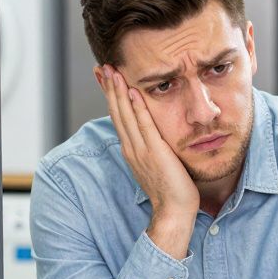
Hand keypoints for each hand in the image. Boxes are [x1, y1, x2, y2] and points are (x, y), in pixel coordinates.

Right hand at [98, 65, 197, 258]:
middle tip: (102, 66)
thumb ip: (152, 147)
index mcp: (132, 150)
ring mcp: (141, 150)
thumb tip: (152, 135)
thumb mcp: (158, 163)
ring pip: (125, 115)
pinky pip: (144, 125)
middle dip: (109, 88)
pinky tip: (132, 91)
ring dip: (118, 92)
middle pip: (117, 112)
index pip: (118, 117)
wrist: (174, 212)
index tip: (105, 78)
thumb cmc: (171, 190)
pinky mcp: (154, 152)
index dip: (111, 96)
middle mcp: (132, 148)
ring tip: (112, 71)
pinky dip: (137, 108)